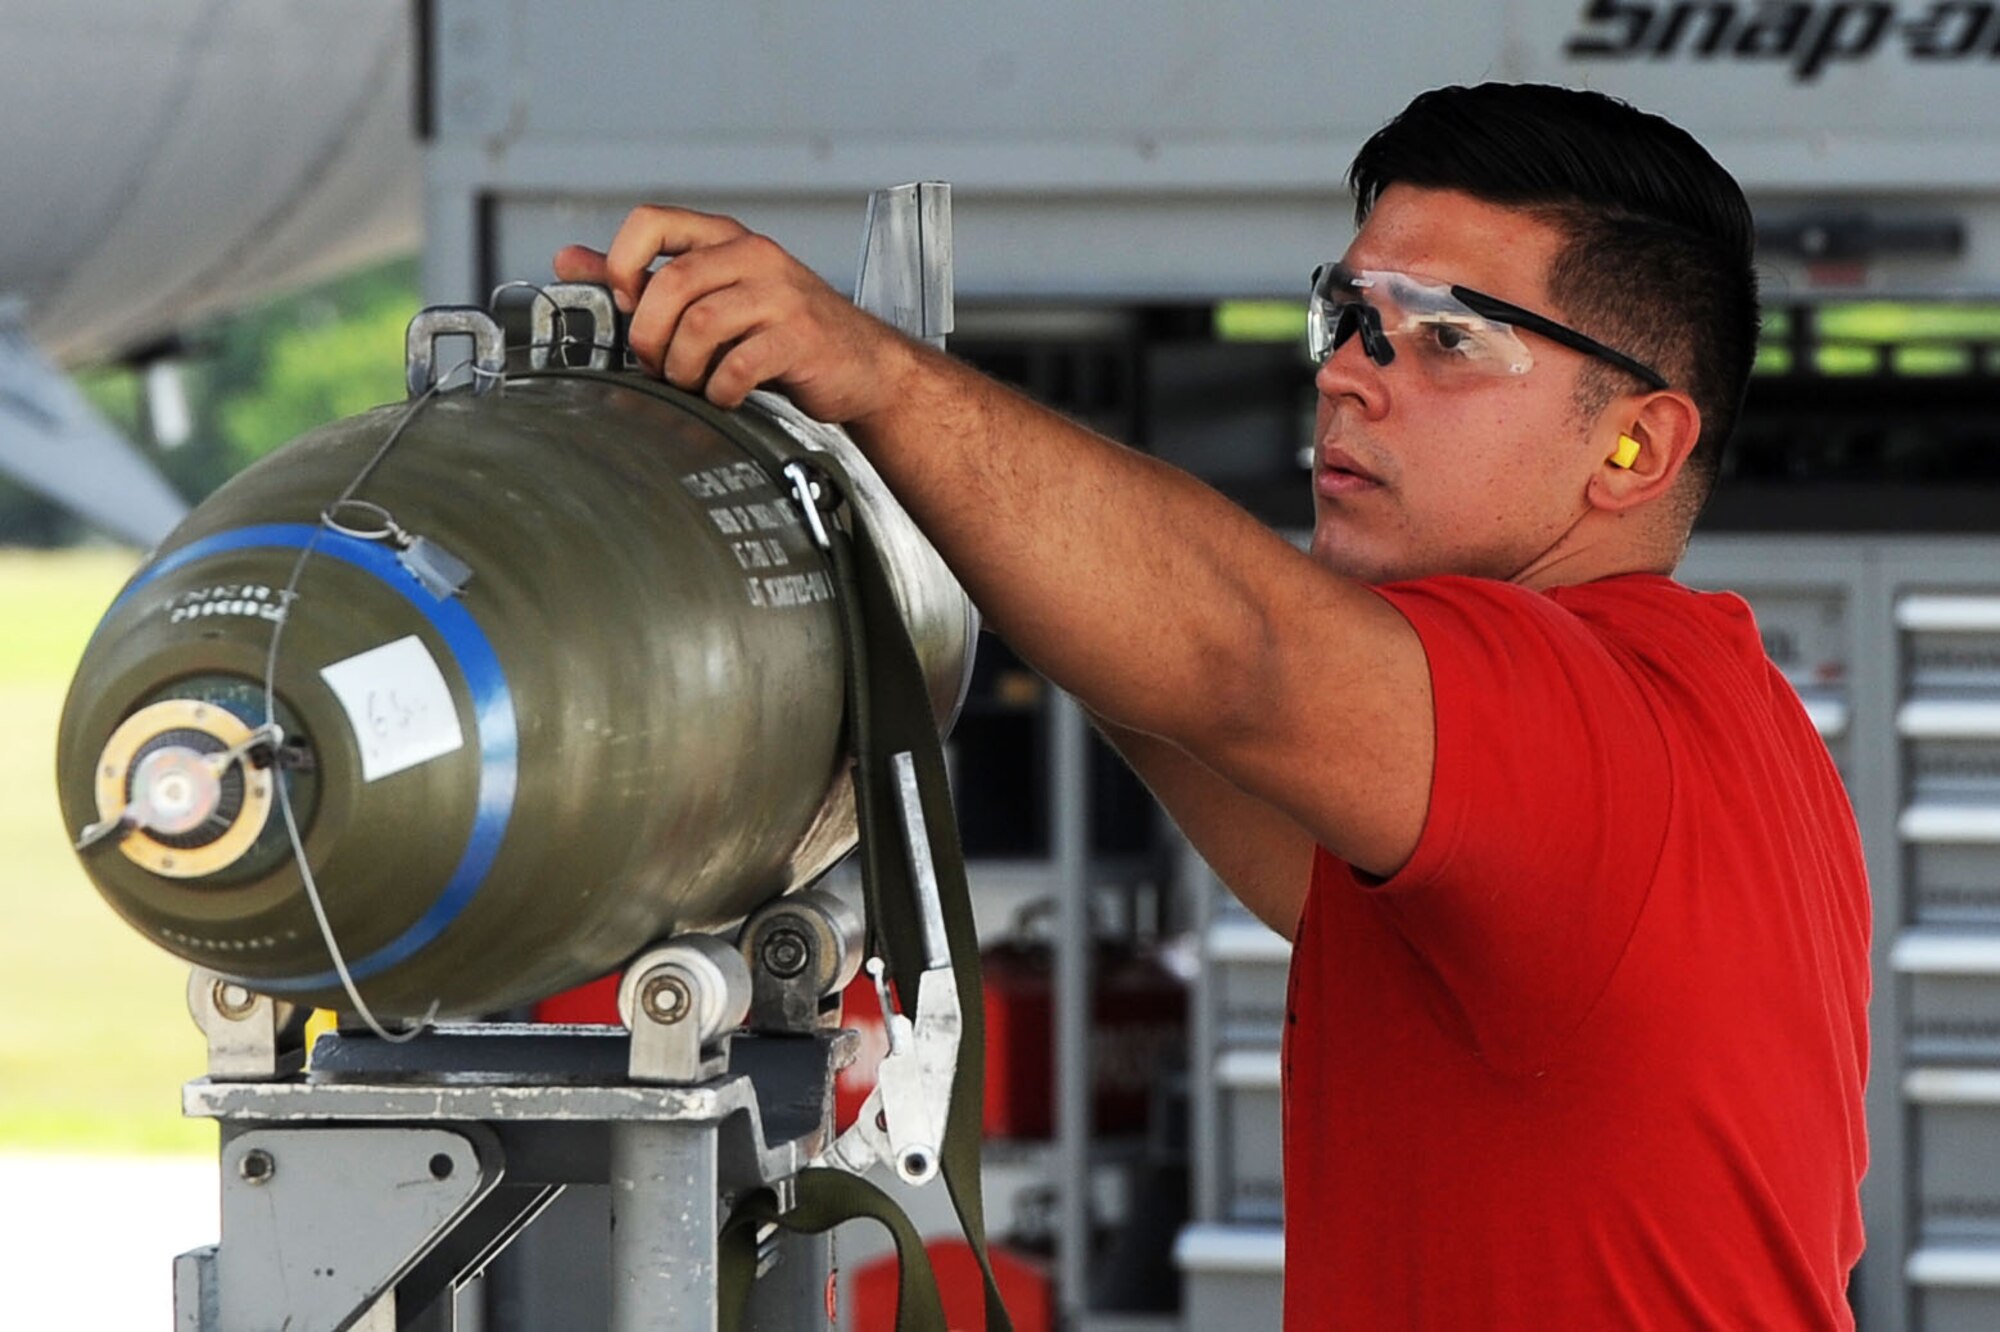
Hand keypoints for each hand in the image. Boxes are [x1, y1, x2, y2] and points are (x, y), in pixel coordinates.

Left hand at [552, 205, 916, 421]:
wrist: (862, 365)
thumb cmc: (782, 331)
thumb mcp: (714, 293)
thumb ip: (644, 277)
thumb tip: (569, 260)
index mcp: (725, 238)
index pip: (651, 221)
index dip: (622, 264)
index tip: (627, 305)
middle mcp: (753, 256)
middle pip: (672, 283)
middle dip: (649, 334)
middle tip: (655, 363)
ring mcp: (781, 295)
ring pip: (700, 325)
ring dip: (683, 367)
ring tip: (693, 382)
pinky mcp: (800, 337)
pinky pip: (738, 364)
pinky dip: (721, 389)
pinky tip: (728, 395)